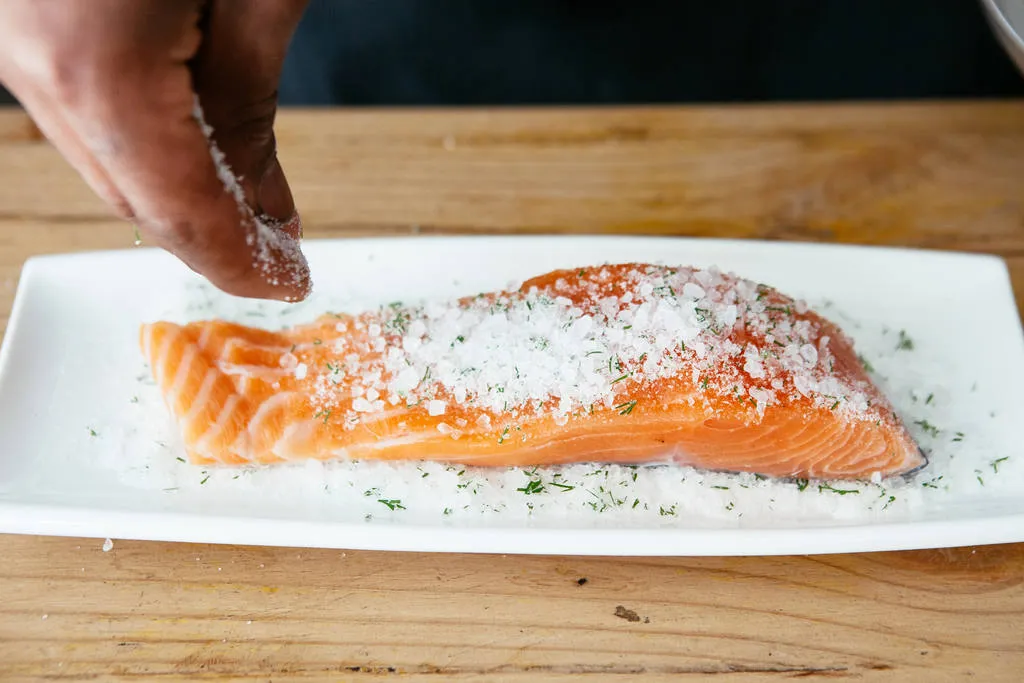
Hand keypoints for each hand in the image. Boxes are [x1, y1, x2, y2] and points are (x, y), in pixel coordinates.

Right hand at [0, 0, 311, 301]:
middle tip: (281, 248)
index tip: (290, 281)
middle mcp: (35, 63)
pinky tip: (197, 141)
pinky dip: (146, 138)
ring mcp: (16, 39)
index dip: (243, 262)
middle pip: (134, 197)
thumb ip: (249, 92)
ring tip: (252, 200)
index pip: (182, 212)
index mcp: (96, 69)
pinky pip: (84, 109)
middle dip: (215, 237)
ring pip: (104, 158)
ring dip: (180, 189)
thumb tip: (261, 197)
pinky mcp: (22, 20)